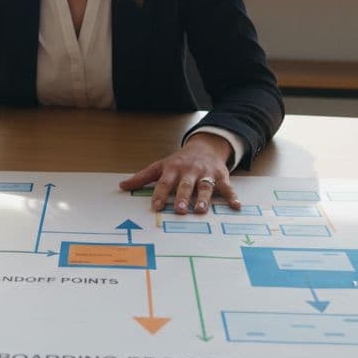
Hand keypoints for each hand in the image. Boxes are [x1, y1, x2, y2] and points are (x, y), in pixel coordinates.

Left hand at [118, 132, 241, 214]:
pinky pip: (227, 187)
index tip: (155, 207)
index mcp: (173, 169)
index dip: (160, 195)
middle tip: (179, 210)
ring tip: (200, 210)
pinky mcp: (221, 176)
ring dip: (203, 198)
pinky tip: (236, 206)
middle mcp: (189, 171)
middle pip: (185, 185)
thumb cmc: (179, 161)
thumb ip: (142, 178)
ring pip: (204, 186)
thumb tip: (121, 186)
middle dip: (182, 197)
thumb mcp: (160, 166)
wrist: (205, 146)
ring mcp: (206, 173)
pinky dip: (232, 197)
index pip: (164, 183)